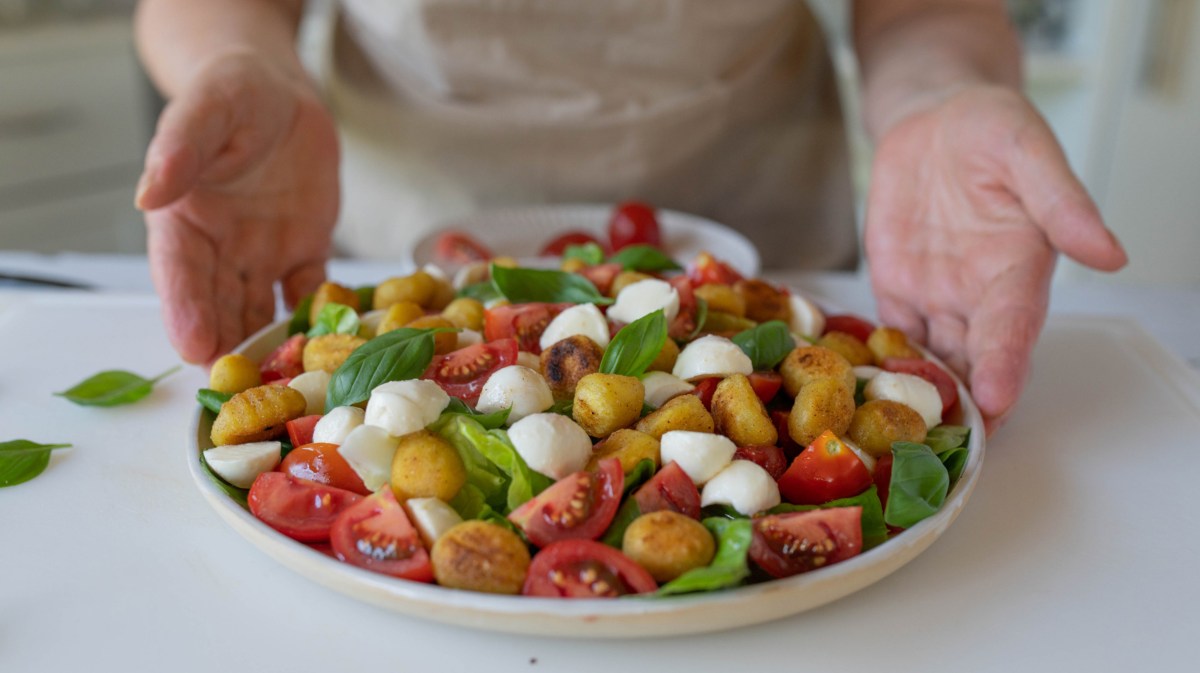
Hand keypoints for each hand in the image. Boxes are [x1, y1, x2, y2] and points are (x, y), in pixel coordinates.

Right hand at [136, 52, 339, 363]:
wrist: (280, 93)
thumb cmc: (232, 94)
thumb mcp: (206, 110)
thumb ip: (180, 149)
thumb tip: (149, 191)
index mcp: (183, 221)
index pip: (179, 273)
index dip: (185, 311)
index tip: (193, 348)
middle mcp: (219, 249)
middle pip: (220, 305)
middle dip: (228, 348)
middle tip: (239, 392)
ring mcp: (263, 256)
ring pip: (264, 310)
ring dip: (272, 347)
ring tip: (287, 386)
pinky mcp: (305, 253)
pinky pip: (314, 292)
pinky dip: (323, 319)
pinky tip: (336, 347)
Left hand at [863, 85, 1125, 433]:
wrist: (933, 119)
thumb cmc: (991, 129)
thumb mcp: (1028, 150)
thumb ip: (1062, 202)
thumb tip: (1109, 253)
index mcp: (1018, 269)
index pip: (1014, 329)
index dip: (1006, 366)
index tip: (997, 402)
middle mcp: (979, 295)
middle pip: (975, 361)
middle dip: (964, 406)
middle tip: (947, 450)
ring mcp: (936, 298)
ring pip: (931, 360)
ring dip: (919, 399)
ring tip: (898, 441)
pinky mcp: (896, 291)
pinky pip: (886, 337)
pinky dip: (876, 365)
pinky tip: (859, 396)